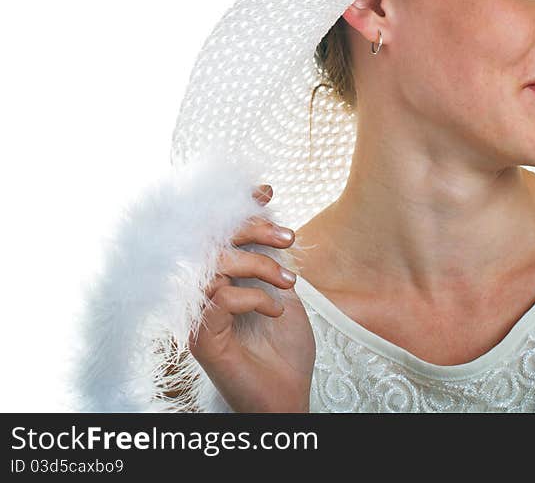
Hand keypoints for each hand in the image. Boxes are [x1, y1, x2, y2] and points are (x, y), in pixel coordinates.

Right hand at [187, 184, 315, 411]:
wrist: (289, 391)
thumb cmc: (284, 344)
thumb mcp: (282, 286)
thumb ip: (269, 252)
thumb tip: (265, 203)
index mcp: (219, 276)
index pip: (218, 231)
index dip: (238, 205)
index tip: (265, 191)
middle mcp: (202, 291)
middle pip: (213, 240)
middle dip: (253, 228)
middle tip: (287, 239)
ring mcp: (198, 313)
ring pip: (215, 265)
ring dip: (259, 265)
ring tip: (287, 283)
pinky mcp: (201, 336)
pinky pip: (220, 298)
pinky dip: (254, 297)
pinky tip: (274, 311)